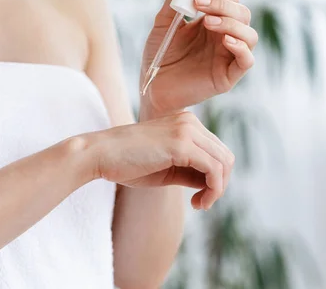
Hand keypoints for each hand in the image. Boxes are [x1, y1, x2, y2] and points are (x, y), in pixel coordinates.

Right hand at [79, 112, 233, 209]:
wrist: (100, 154)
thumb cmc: (127, 163)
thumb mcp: (167, 168)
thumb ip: (191, 171)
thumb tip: (214, 185)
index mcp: (186, 123)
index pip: (217, 151)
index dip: (216, 178)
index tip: (200, 197)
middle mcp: (190, 122)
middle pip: (225, 156)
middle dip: (220, 184)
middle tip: (202, 203)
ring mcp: (186, 130)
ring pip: (224, 163)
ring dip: (218, 190)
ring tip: (200, 204)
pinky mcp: (181, 144)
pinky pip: (213, 169)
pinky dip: (213, 189)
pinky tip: (197, 202)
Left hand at [141, 0, 257, 116]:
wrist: (152, 87)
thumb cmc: (159, 56)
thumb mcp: (163, 23)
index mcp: (213, 22)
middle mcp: (225, 37)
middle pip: (242, 13)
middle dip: (223, 4)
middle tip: (199, 3)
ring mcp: (228, 57)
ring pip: (249, 34)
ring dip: (231, 23)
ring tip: (207, 21)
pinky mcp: (228, 76)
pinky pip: (247, 60)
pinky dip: (241, 47)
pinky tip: (224, 40)